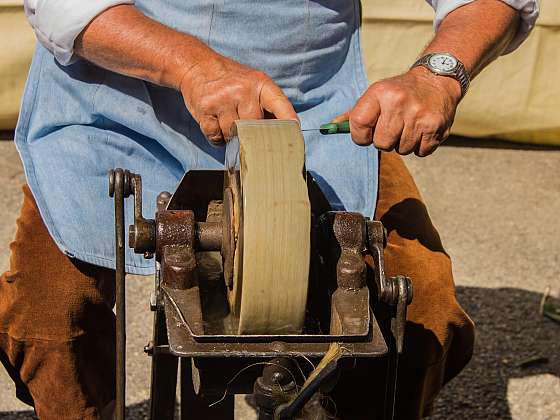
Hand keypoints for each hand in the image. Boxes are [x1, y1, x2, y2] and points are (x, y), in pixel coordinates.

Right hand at [179, 53, 297, 143]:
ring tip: (226, 119)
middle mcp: (243, 90)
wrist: (197, 66)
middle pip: (255, 128)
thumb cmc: (230, 81)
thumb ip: (267, 107)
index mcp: (260, 83)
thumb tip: (284, 135)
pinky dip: (216, 137)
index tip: (295, 132)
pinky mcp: (205, 109)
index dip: (288, 121)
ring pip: (233, 136)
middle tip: (243, 126)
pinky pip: (216, 138)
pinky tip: (215, 122)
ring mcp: (223, 100)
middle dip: (250, 134)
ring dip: (230, 136)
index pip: (280, 105)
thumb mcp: (253, 84)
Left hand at [336, 67, 461, 155]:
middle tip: (393, 127)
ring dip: (403, 143)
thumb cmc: (398, 93)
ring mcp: (419, 115)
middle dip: (385, 140)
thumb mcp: (375, 95)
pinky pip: (420, 152)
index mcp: (380, 93)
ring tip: (409, 125)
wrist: (437, 80)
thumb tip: (329, 128)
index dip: (361, 136)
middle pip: (381, 143)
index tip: (367, 133)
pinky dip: (420, 146)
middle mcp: (399, 103)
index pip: (359, 125)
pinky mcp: (436, 127)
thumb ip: (353, 115)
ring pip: (401, 150)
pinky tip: (421, 130)